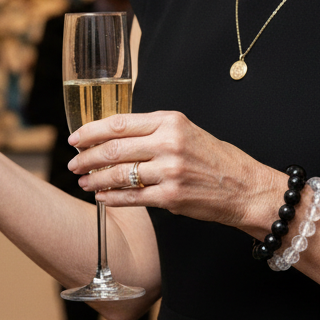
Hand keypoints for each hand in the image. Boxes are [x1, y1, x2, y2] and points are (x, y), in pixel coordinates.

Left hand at [66, 110, 281, 233]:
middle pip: (114, 149)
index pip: (120, 123)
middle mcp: (169, 143)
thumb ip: (155, 131)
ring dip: (96, 179)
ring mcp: (170, 171)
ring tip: (84, 182)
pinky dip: (111, 198)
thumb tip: (115, 136)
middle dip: (87, 157)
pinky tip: (102, 197)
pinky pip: (131, 197)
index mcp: (171, 121)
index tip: (76, 138)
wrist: (245, 188)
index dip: (91, 131)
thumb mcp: (188, 132)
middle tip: (74, 163)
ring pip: (119, 174)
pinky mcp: (171, 197)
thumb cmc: (217, 160)